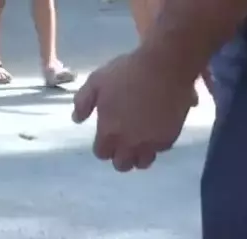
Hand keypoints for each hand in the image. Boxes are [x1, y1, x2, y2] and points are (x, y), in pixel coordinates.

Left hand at [72, 47, 195, 171]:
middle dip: (120, 156)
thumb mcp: (96, 81)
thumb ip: (83, 102)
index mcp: (109, 132)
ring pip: (143, 163)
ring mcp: (151, 143)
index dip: (103, 147)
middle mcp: (129, 143)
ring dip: (138, 156)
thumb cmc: (128, 71)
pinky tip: (155, 133)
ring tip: (139, 143)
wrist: (166, 65)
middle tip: (123, 143)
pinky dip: (155, 145)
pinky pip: (160, 150)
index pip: (102, 154)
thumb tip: (76, 119)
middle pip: (122, 165)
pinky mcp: (169, 137)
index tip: (107, 137)